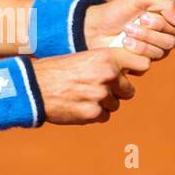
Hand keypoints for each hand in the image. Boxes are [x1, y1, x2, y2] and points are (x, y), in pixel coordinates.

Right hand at [31, 48, 151, 125]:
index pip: (141, 65)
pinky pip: (103, 117)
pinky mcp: (93, 113)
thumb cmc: (57, 70)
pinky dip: (93, 114)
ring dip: (103, 104)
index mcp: (107, 58)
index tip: (125, 75)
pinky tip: (77, 106)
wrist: (34, 86)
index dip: (134, 72)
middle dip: (116, 92)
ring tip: (82, 97)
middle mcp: (108, 75)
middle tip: (96, 89)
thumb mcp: (84, 57)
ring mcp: (101, 95)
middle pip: (128, 91)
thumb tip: (125, 76)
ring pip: (114, 105)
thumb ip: (105, 65)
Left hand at [84, 0, 174, 58]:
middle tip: (142, 18)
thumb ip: (166, 3)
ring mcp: (162, 44)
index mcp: (174, 6)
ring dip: (146, 37)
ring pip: (169, 46)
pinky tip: (125, 43)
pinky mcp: (149, 59)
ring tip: (128, 30)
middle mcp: (172, 26)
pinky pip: (154, 58)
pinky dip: (138, 48)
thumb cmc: (119, 9)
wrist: (97, 29)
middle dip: (160, 24)